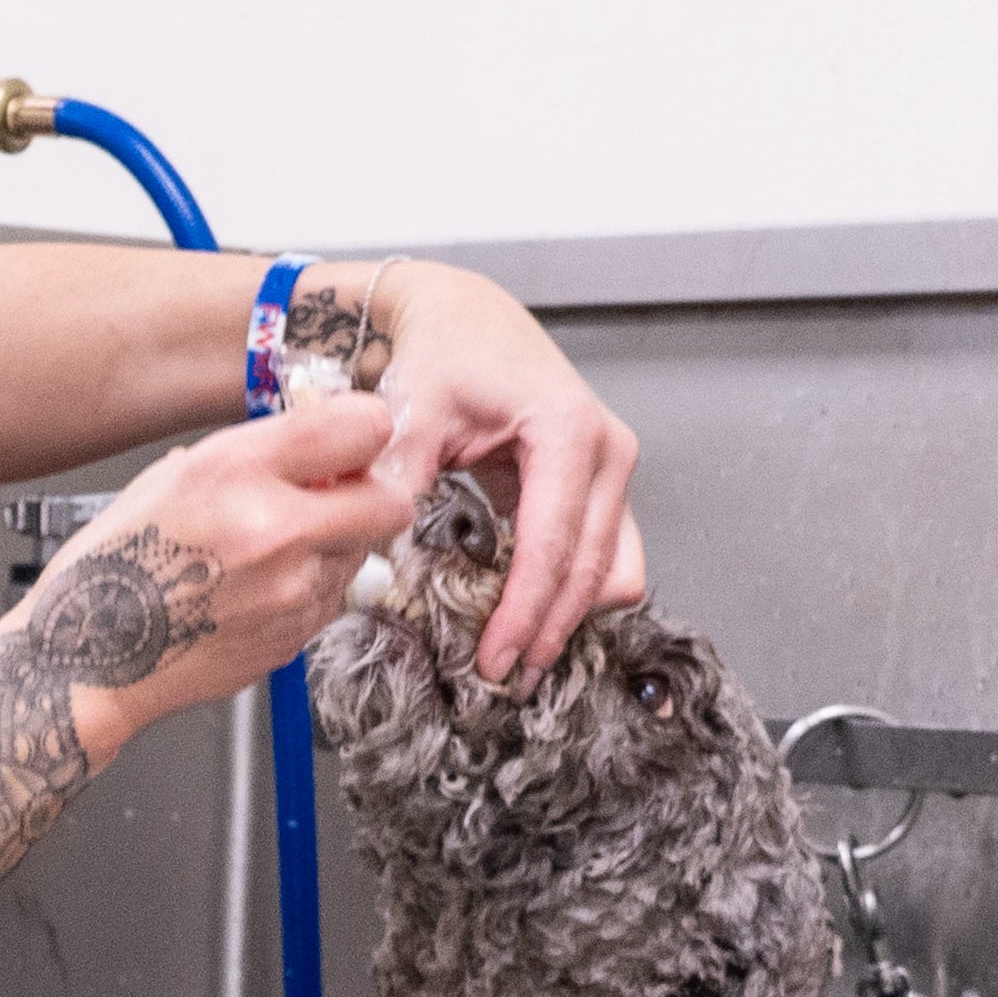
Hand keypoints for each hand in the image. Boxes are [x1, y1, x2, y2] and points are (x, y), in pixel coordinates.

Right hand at [16, 390, 412, 762]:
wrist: (92, 659)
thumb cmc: (113, 566)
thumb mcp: (170, 477)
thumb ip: (253, 454)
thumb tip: (313, 440)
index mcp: (235, 472)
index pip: (361, 428)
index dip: (365, 431)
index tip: (353, 438)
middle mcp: (273, 529)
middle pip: (390, 500)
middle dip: (372, 493)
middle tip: (339, 493)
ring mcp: (290, 591)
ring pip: (365, 551)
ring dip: (338, 541)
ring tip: (276, 547)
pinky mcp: (295, 636)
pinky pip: (333, 595)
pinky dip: (311, 584)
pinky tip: (259, 586)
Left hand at [363, 261, 642, 684]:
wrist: (464, 317)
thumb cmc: (442, 354)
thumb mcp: (412, 410)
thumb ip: (401, 475)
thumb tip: (383, 546)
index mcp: (568, 432)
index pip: (553, 547)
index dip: (525, 614)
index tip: (496, 662)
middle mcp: (608, 451)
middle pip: (591, 570)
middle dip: (549, 630)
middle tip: (505, 679)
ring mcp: (614, 469)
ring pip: (613, 570)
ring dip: (568, 616)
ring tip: (516, 655)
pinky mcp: (604, 485)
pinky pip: (604, 554)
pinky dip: (570, 590)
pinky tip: (524, 614)